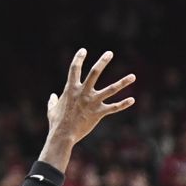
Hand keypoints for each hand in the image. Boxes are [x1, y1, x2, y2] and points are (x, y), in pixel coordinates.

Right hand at [40, 49, 135, 167]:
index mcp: (71, 89)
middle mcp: (83, 92)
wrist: (63, 135)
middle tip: (110, 53)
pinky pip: (114, 107)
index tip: (83, 51)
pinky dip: (123, 104)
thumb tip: (53, 96)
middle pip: (94, 72)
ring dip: (123, 82)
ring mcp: (92, 102)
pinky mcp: (99, 112)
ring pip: (111, 89)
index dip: (78, 58)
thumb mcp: (51, 110)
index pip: (74, 69)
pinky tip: (132, 100)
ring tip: (133, 76)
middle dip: (102, 61)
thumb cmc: (56, 123)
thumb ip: (52, 101)